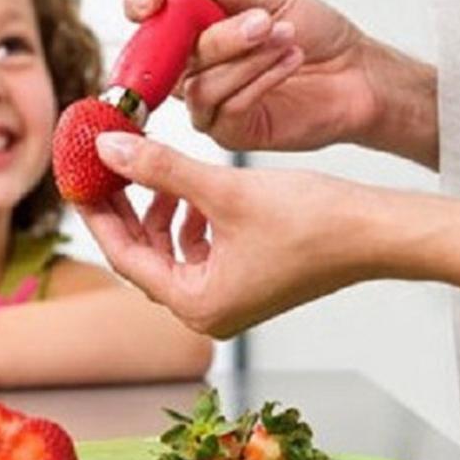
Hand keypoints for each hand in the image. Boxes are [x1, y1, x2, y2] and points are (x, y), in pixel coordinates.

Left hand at [77, 133, 369, 337]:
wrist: (379, 233)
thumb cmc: (313, 220)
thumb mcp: (224, 190)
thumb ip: (161, 169)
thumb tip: (108, 148)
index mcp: (198, 304)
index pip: (126, 256)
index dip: (99, 213)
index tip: (79, 178)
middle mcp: (209, 311)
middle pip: (145, 256)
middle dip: (126, 209)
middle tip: (107, 168)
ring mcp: (229, 298)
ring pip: (170, 251)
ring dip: (158, 211)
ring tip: (155, 171)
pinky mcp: (247, 280)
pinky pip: (198, 250)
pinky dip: (188, 219)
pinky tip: (193, 191)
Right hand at [125, 0, 379, 152]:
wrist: (357, 71)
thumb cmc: (316, 35)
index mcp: (192, 30)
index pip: (148, 19)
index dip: (141, 5)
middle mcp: (192, 68)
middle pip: (172, 56)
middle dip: (217, 38)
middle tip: (260, 20)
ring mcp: (207, 103)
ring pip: (200, 85)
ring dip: (246, 59)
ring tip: (287, 38)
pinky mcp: (229, 131)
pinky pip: (226, 108)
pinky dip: (259, 81)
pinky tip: (288, 61)